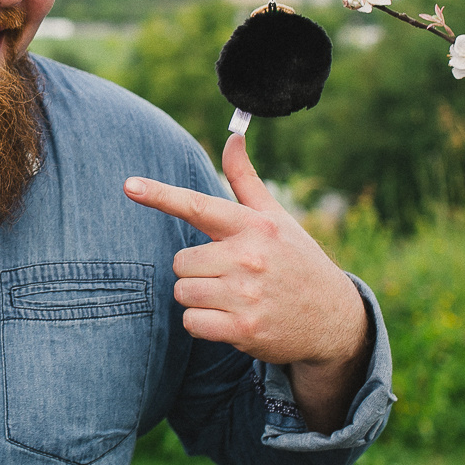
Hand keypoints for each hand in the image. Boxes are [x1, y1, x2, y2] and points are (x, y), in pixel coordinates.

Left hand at [123, 134, 369, 432]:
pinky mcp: (244, 328)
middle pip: (181, 262)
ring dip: (199, 298)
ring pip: (183, 292)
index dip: (160, 195)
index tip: (129, 185)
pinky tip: (231, 319)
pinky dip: (204, 323)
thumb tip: (232, 136)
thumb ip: (244, 179)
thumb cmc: (296, 261)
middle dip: (196, 270)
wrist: (335, 319)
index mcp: (253, 225)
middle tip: (228, 275)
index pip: (197, 205)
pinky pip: (192, 322)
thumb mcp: (275, 218)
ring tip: (232, 297)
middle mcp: (249, 257)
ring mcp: (246, 294)